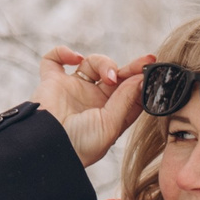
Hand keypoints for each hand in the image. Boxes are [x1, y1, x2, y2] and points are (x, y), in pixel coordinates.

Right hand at [35, 46, 155, 166]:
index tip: (152, 72)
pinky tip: (75, 58)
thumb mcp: (111, 125)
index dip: (141, 82)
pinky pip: (54, 60)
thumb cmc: (81, 145)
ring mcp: (73, 89)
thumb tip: (141, 79)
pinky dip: (62, 53)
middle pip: (115, 75)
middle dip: (130, 69)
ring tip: (109, 76)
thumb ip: (125, 100)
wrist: (48, 147)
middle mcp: (92, 100)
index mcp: (109, 114)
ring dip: (104, 63)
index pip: (129, 93)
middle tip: (143, 63)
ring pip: (91, 64)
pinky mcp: (52, 82)